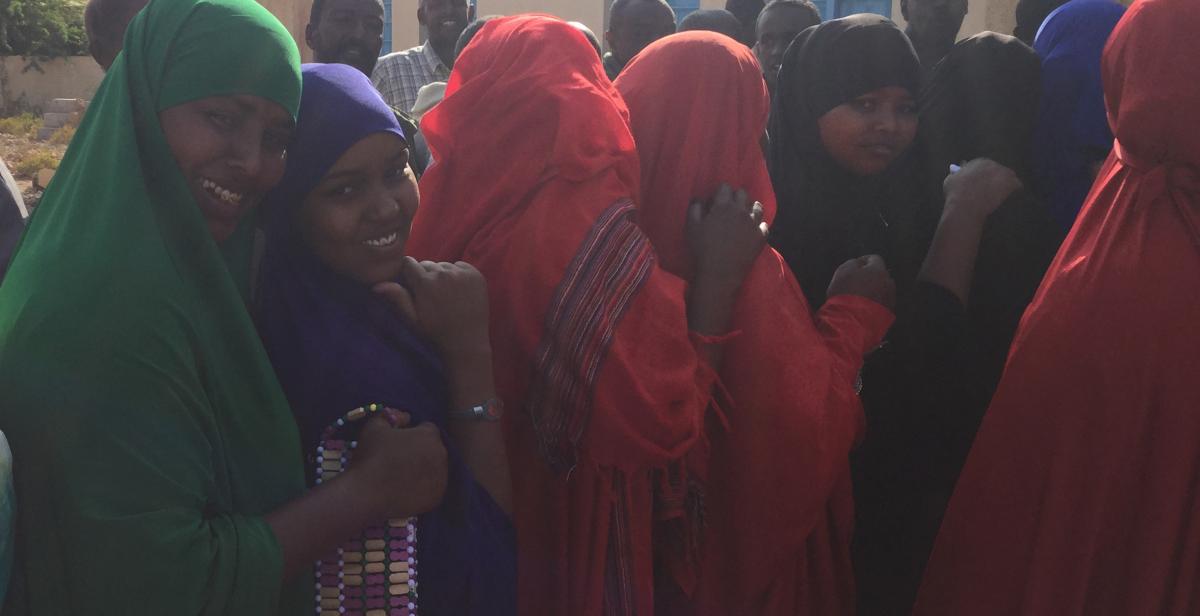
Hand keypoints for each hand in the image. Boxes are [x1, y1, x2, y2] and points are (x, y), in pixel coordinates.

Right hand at [350, 414, 447, 518]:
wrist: (365, 495)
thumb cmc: (370, 456)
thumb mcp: (375, 426)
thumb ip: (391, 415)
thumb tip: (405, 417)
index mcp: (430, 435)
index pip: (427, 428)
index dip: (413, 433)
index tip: (399, 441)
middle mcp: (441, 455)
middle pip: (433, 449)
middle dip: (420, 450)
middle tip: (400, 459)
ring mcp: (441, 478)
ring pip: (435, 469)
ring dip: (423, 469)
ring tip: (402, 476)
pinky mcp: (437, 498)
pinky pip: (433, 488)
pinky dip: (423, 488)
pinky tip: (405, 490)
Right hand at [374, 257, 491, 360]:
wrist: (467, 343)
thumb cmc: (435, 333)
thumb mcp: (412, 319)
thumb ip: (397, 298)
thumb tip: (377, 284)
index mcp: (425, 282)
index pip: (409, 263)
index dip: (407, 274)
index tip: (411, 285)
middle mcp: (443, 273)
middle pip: (427, 264)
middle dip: (424, 275)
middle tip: (429, 295)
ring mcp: (462, 273)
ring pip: (444, 265)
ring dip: (441, 275)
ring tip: (444, 295)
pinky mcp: (476, 275)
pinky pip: (460, 266)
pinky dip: (458, 274)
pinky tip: (458, 292)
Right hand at [686, 183, 767, 289]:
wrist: (719, 273)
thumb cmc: (702, 249)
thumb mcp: (691, 227)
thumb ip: (695, 209)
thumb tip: (699, 199)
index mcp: (723, 206)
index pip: (725, 187)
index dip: (720, 192)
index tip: (716, 200)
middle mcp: (741, 210)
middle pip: (742, 193)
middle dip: (736, 197)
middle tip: (730, 207)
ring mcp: (753, 223)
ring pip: (757, 207)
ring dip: (750, 208)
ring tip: (745, 216)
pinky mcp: (761, 236)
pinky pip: (764, 225)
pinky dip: (759, 226)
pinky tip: (753, 230)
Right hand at [826, 254, 895, 309]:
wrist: (853, 322)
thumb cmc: (847, 294)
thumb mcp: (843, 272)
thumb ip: (852, 263)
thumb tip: (858, 263)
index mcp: (878, 270)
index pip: (874, 258)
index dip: (863, 260)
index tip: (855, 265)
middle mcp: (888, 283)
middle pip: (880, 274)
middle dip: (870, 276)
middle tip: (856, 281)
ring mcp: (890, 299)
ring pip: (882, 289)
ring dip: (873, 290)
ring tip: (859, 296)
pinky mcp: (888, 313)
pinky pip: (882, 303)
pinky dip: (874, 302)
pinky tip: (863, 307)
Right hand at [943, 158, 1022, 221]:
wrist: (966, 205)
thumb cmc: (955, 194)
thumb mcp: (950, 180)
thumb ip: (955, 174)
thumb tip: (956, 170)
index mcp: (979, 161)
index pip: (985, 166)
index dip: (983, 175)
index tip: (982, 182)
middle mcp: (992, 164)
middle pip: (998, 170)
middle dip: (995, 178)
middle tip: (992, 189)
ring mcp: (1002, 173)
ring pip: (1009, 176)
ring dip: (1006, 182)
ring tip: (1002, 192)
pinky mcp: (1010, 184)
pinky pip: (1017, 185)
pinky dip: (1014, 189)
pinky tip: (1010, 195)